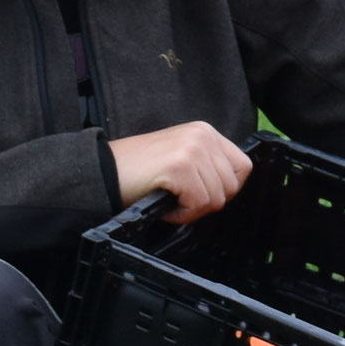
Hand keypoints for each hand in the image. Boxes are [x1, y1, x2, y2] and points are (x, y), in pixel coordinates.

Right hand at [112, 120, 252, 219]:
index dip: (225, 189)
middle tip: (178, 200)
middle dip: (205, 203)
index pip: (242, 167)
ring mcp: (192, 149)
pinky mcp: (180, 166)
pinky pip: (197, 204)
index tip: (201, 194)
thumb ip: (207, 166)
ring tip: (168, 199)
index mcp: (206, 132)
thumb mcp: (181, 158)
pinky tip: (162, 204)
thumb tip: (230, 190)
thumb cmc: (138, 172)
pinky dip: (180, 214)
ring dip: (191, 210)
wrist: (102, 172)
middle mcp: (203, 135)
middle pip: (231, 187)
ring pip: (216, 199)